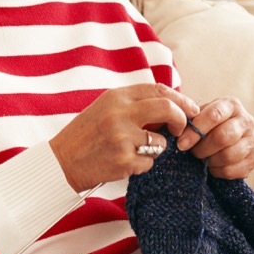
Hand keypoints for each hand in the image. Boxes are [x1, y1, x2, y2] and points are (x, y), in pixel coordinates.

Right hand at [50, 83, 198, 191]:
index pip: (158, 89)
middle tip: (181, 130)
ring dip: (157, 148)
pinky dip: (143, 164)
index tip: (191, 109)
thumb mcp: (106, 109)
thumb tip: (172, 105)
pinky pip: (150, 162)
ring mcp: (122, 137)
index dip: (180, 99)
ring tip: (137, 150)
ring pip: (161, 141)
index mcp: (116, 96)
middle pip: (167, 109)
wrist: (61, 161)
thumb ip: (134, 104)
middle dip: (181, 120)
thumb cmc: (86, 134)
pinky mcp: (123, 160)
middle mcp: (120, 113)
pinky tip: (126, 162)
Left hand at [174, 97, 253, 179]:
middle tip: (192, 152)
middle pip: (223, 137)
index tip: (181, 143)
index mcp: (232, 105)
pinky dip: (217, 171)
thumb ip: (190, 119)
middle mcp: (247, 121)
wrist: (227, 138)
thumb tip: (178, 127)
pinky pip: (232, 170)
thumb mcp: (200, 115)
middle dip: (202, 148)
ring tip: (202, 158)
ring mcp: (253, 141)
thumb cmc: (209, 125)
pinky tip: (212, 166)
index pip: (214, 115)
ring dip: (209, 161)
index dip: (196, 131)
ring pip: (228, 155)